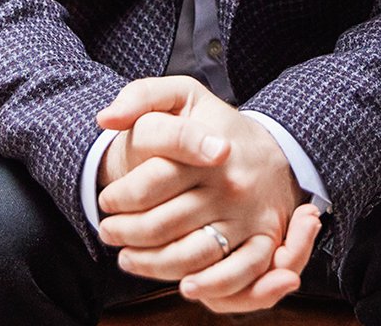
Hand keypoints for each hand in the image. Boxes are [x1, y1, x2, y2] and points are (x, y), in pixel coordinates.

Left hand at [94, 77, 320, 310]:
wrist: (275, 150)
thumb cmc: (216, 125)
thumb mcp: (182, 95)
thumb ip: (140, 96)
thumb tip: (105, 119)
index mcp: (207, 146)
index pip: (152, 180)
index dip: (119, 196)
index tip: (106, 200)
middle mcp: (230, 183)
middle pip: (163, 223)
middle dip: (125, 232)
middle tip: (109, 231)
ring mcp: (247, 214)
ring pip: (190, 254)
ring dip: (150, 263)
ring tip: (127, 256)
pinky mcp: (263, 238)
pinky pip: (236, 274)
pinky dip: (207, 286)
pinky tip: (182, 284)